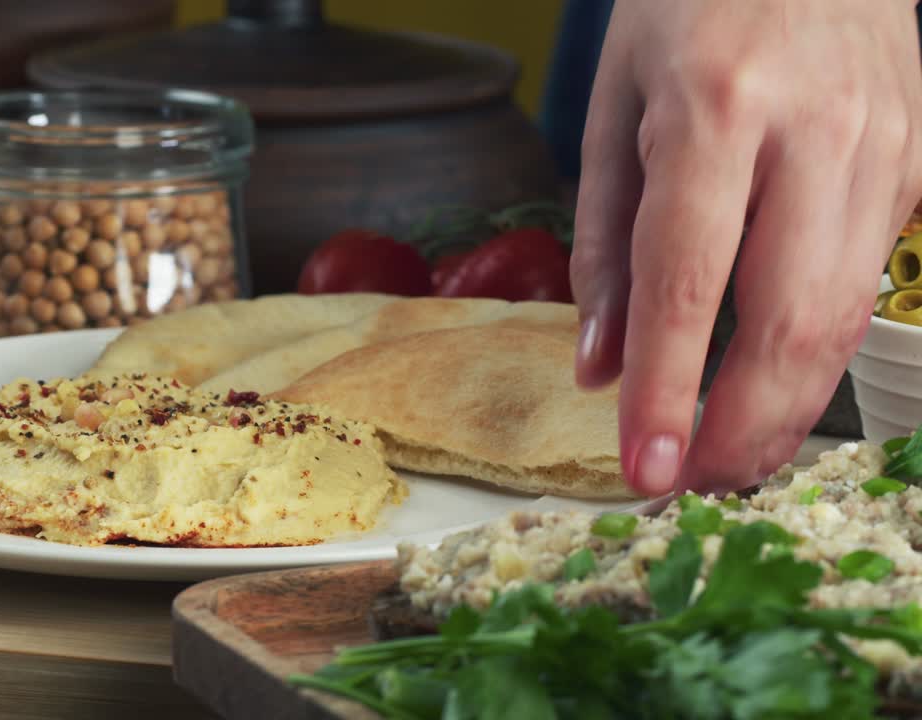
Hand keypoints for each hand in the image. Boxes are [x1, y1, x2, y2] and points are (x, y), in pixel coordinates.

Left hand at [570, 0, 921, 495]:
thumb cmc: (691, 7)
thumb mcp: (613, 107)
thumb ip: (604, 242)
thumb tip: (601, 365)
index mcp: (716, 110)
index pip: (687, 282)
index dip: (666, 389)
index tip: (642, 468)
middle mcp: (814, 134)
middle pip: (788, 320)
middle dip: (741, 427)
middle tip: (691, 484)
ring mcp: (884, 151)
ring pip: (843, 316)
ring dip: (787, 410)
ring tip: (730, 461)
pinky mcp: (917, 167)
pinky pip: (866, 281)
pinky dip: (819, 352)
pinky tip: (776, 388)